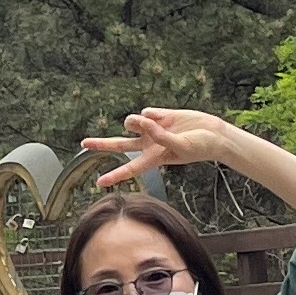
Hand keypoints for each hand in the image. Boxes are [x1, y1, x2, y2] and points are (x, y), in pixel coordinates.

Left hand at [82, 108, 244, 186]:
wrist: (212, 134)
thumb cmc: (199, 146)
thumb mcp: (180, 147)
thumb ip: (160, 136)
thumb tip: (143, 121)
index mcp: (153, 159)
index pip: (129, 168)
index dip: (114, 176)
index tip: (98, 183)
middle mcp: (148, 145)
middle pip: (118, 144)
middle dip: (101, 143)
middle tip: (83, 143)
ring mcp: (151, 130)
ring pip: (131, 122)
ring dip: (139, 121)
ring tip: (156, 124)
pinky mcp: (157, 116)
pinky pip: (146, 111)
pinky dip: (156, 114)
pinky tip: (167, 118)